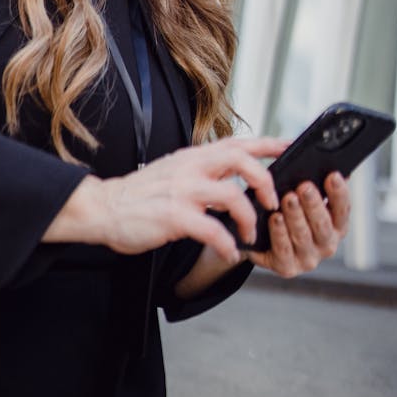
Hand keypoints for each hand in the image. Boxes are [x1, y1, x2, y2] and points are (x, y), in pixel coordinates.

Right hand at [43, 137, 285, 263]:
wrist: (105, 207)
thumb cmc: (142, 194)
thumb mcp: (176, 171)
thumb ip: (203, 171)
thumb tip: (235, 179)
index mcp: (194, 156)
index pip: (238, 142)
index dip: (268, 144)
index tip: (291, 147)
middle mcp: (191, 167)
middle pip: (242, 160)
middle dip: (265, 181)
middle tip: (271, 202)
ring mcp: (183, 190)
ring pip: (232, 194)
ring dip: (249, 218)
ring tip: (249, 234)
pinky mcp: (174, 216)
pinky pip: (212, 230)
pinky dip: (227, 244)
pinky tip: (229, 253)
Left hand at [247, 172, 349, 277]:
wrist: (261, 239)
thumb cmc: (287, 212)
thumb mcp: (303, 196)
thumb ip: (315, 183)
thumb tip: (325, 161)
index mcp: (336, 225)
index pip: (343, 209)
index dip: (339, 193)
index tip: (333, 175)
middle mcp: (326, 244)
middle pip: (323, 224)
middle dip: (314, 204)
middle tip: (305, 186)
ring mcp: (308, 258)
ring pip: (303, 236)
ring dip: (296, 216)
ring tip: (288, 199)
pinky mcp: (287, 267)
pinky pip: (283, 250)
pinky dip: (279, 233)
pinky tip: (275, 218)